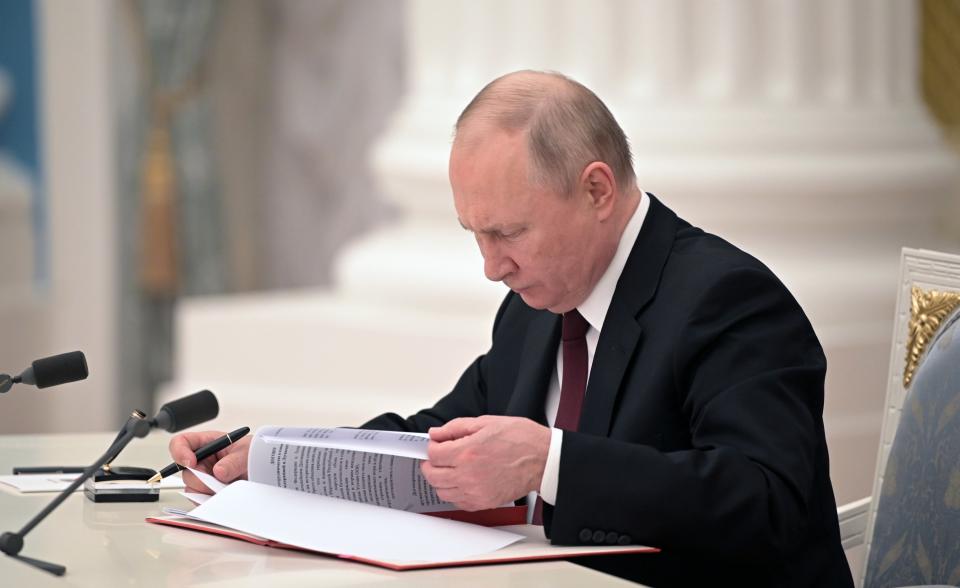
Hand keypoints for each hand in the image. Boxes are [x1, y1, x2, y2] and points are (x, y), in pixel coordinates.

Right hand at [168, 430, 249, 493]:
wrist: (266, 470)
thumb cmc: (255, 454)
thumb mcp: (247, 452)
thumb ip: (233, 461)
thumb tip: (219, 472)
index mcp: (207, 443)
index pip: (182, 443)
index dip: (180, 452)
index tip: (190, 462)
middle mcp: (202, 461)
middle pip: (185, 471)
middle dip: (199, 478)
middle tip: (215, 482)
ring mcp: (204, 478)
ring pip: (191, 488)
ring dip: (207, 491)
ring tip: (227, 487)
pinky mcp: (208, 492)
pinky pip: (201, 500)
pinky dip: (211, 500)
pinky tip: (224, 494)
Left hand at [420, 415, 550, 510]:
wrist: (543, 458)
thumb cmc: (521, 439)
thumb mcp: (486, 422)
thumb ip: (456, 428)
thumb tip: (437, 433)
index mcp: (467, 452)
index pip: (432, 454)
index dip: (432, 447)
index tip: (438, 444)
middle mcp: (468, 475)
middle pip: (432, 475)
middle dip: (431, 464)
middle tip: (438, 457)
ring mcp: (476, 491)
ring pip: (442, 491)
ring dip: (441, 480)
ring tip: (450, 469)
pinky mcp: (484, 502)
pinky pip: (457, 502)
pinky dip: (454, 493)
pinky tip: (462, 482)